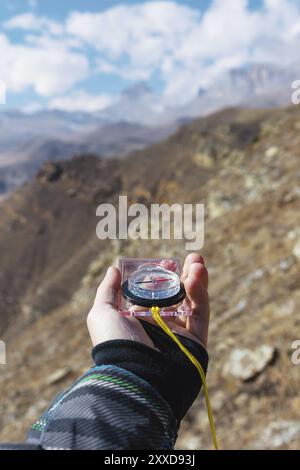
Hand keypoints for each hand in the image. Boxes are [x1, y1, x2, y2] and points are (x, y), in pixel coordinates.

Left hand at [87, 253, 209, 348]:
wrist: (134, 374)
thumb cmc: (114, 342)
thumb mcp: (102, 313)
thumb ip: (108, 290)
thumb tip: (113, 269)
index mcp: (140, 317)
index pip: (156, 291)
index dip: (163, 275)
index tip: (166, 262)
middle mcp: (160, 323)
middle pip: (178, 293)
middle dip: (185, 274)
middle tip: (191, 258)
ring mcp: (179, 331)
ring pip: (193, 300)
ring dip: (197, 279)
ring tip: (197, 261)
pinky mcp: (195, 339)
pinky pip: (200, 312)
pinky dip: (200, 294)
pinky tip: (197, 277)